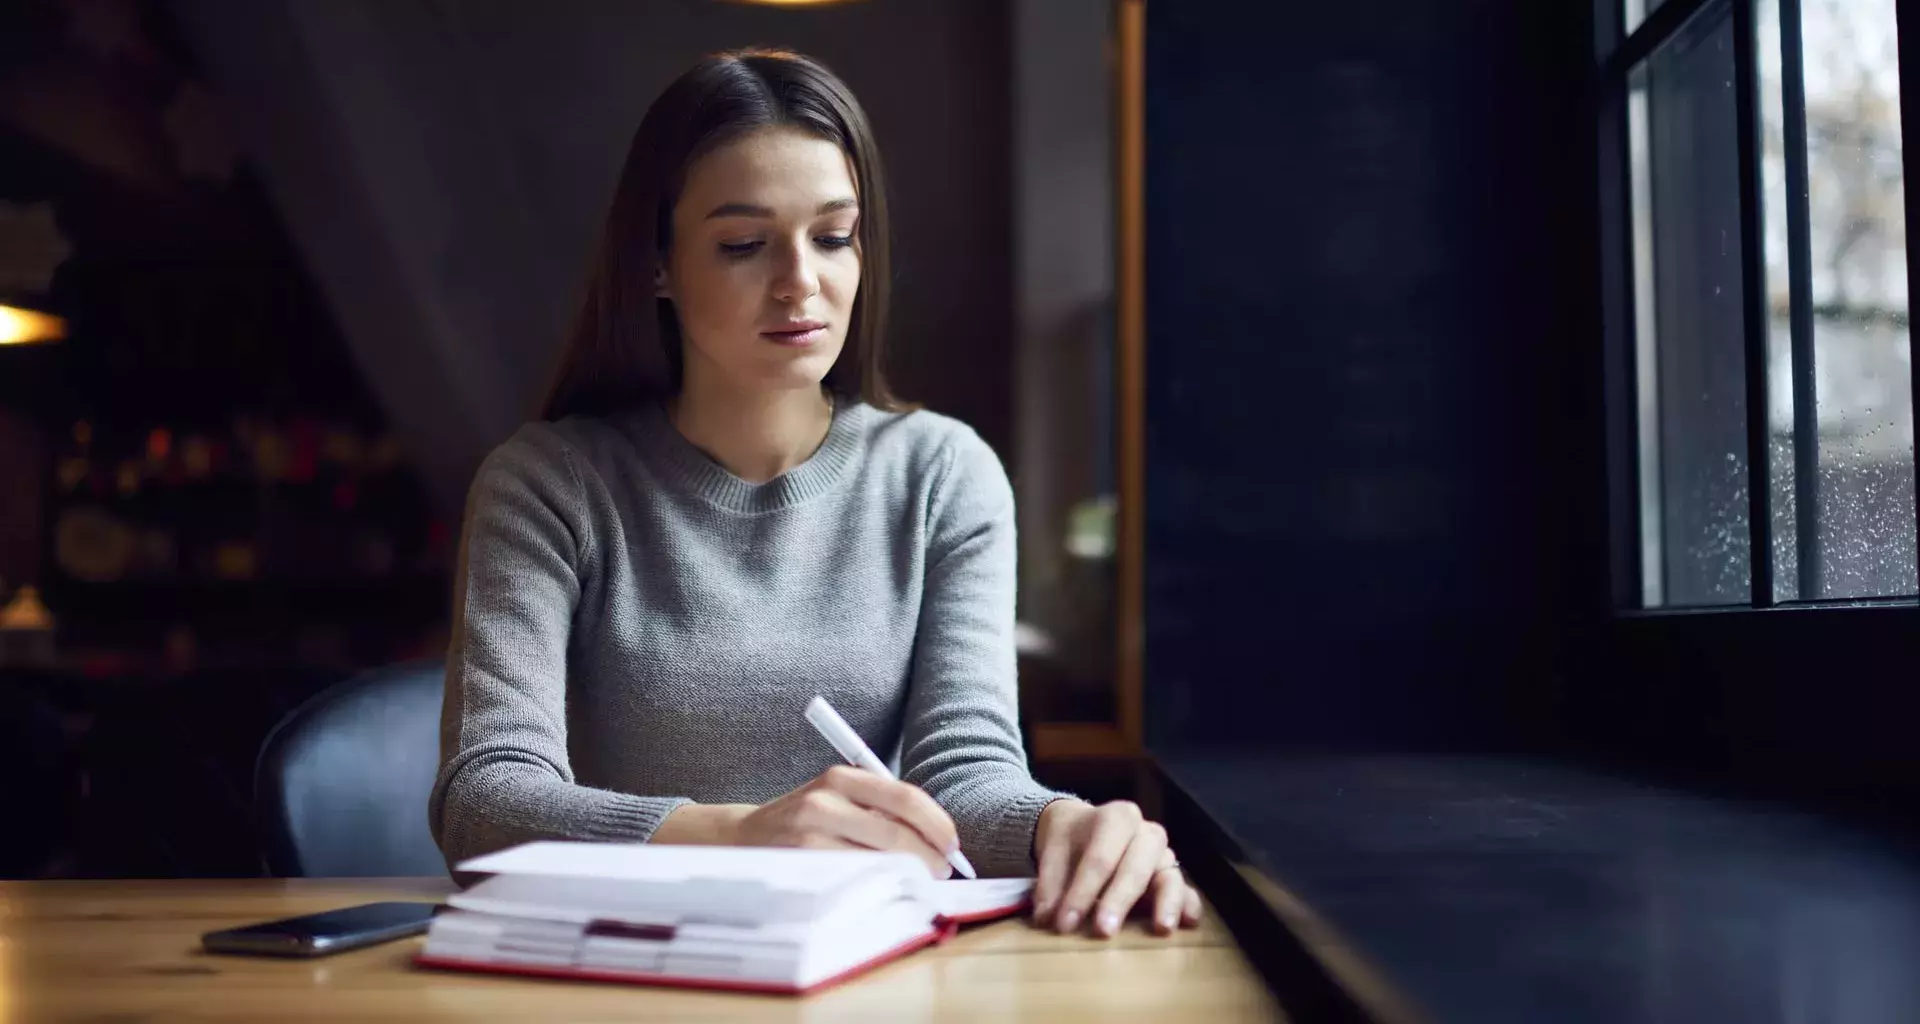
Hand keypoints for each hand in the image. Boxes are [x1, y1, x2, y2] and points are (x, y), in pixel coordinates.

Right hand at [728, 766, 958, 878]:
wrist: (741, 838)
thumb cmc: (804, 822)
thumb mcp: (838, 800)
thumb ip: (880, 810)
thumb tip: (938, 839)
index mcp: (842, 778)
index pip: (905, 799)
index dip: (938, 825)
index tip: (953, 846)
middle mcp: (825, 800)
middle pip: (897, 834)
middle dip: (929, 858)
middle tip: (941, 872)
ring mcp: (809, 834)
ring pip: (877, 860)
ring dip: (907, 875)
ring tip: (918, 882)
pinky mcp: (800, 864)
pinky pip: (853, 879)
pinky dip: (878, 886)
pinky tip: (885, 889)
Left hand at [1032, 799, 1201, 937]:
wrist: (1085, 826)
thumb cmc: (1071, 839)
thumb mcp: (1053, 851)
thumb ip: (1049, 884)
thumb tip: (1046, 916)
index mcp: (1117, 817)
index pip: (1099, 858)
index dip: (1082, 892)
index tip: (1064, 923)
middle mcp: (1146, 833)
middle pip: (1135, 868)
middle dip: (1118, 901)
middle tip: (1103, 931)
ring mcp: (1163, 854)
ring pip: (1168, 876)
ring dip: (1166, 903)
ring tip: (1162, 929)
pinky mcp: (1172, 875)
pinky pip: (1185, 889)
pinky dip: (1187, 905)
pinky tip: (1188, 923)